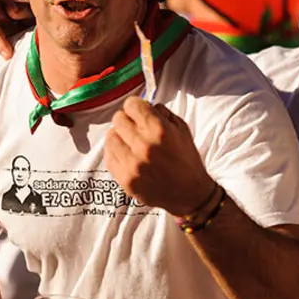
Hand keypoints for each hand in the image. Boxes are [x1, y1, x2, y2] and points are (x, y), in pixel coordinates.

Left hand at [104, 97, 214, 217]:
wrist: (189, 193)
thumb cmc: (186, 160)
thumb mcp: (181, 129)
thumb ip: (161, 113)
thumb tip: (143, 105)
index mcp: (159, 130)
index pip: (131, 105)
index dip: (136, 106)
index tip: (138, 111)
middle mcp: (144, 146)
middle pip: (118, 118)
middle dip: (127, 120)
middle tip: (134, 127)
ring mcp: (132, 165)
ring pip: (110, 137)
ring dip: (119, 136)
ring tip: (129, 142)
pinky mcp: (125, 179)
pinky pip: (108, 157)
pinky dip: (116, 153)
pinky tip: (126, 155)